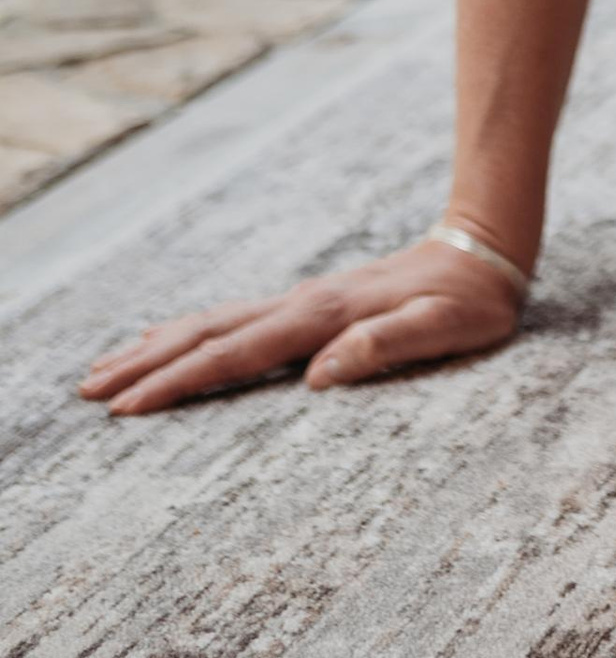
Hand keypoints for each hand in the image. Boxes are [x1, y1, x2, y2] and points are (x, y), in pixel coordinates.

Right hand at [77, 237, 524, 415]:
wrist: (484, 249)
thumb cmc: (472, 301)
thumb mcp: (445, 329)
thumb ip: (386, 347)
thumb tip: (320, 376)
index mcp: (327, 317)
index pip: (238, 354)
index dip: (181, 381)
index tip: (130, 408)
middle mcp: (304, 304)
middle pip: (209, 334)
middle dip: (147, 364)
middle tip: (88, 391)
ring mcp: (303, 300)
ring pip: (214, 322)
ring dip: (158, 345)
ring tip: (105, 368)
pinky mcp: (309, 304)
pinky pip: (235, 318)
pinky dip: (191, 330)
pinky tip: (167, 338)